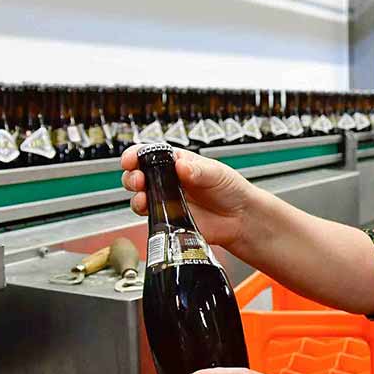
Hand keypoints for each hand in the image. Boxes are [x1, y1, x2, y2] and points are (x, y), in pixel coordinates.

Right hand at [120, 145, 253, 248]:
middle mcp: (168, 180)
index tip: (131, 159)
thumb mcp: (216, 173)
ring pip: (140, 195)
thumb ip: (198, 170)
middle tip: (139, 179)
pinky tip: (150, 209)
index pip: (151, 154)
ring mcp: (167, 200)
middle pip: (139, 174)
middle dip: (132, 175)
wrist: (241, 218)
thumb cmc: (231, 190)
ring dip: (135, 194)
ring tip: (143, 195)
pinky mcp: (169, 219)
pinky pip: (149, 215)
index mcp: (178, 162)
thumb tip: (181, 165)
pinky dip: (144, 211)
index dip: (137, 154)